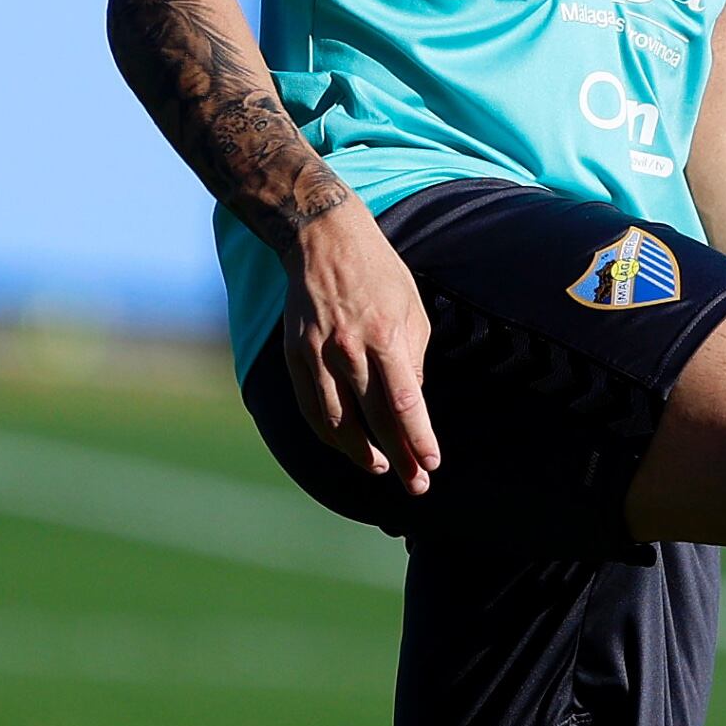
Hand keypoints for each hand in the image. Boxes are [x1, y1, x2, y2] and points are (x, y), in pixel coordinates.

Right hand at [282, 203, 440, 489]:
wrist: (323, 240)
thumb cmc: (379, 274)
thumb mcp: (412, 311)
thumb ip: (411, 362)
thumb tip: (409, 407)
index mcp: (384, 337)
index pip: (404, 404)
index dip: (417, 439)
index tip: (430, 465)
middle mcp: (348, 350)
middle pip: (374, 420)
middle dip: (398, 457)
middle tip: (415, 485)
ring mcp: (316, 354)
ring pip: (337, 422)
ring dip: (360, 452)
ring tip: (380, 468)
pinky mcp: (294, 355)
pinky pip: (311, 406)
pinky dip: (328, 432)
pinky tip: (345, 444)